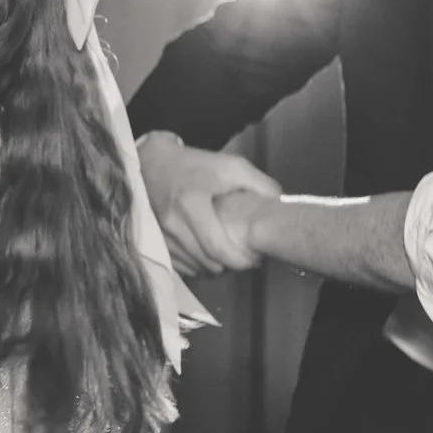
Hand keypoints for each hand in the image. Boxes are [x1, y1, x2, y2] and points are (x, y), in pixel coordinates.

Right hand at [135, 133, 281, 275]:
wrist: (153, 164)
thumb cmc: (196, 166)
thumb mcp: (230, 166)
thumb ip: (258, 184)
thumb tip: (279, 206)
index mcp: (191, 203)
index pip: (216, 247)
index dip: (239, 260)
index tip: (255, 258)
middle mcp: (172, 222)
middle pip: (207, 262)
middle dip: (231, 266)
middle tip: (248, 260)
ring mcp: (161, 235)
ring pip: (195, 267)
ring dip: (216, 268)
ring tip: (231, 258)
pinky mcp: (156, 242)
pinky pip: (182, 267)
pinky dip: (199, 267)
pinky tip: (212, 259)